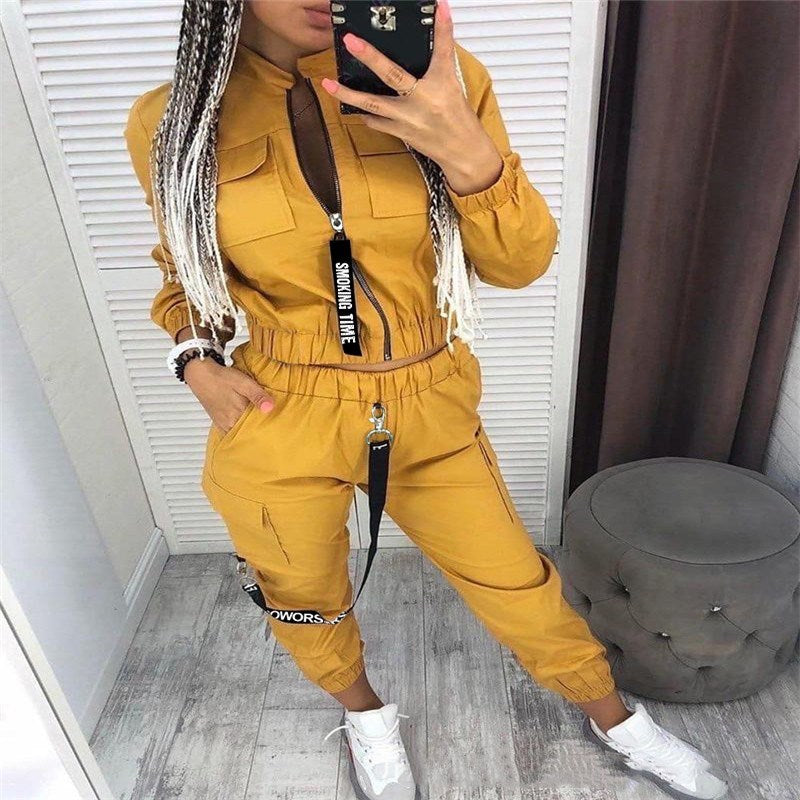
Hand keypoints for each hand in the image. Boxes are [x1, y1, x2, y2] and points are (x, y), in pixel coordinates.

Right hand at [184, 357, 273, 433]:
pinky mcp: (219, 423)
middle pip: (248, 433)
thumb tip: (270, 408)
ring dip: (249, 431)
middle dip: (259, 431)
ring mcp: (223, 424)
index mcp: (237, 415)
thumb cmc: (222, 378)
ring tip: (260, 427)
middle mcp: (229, 423)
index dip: (267, 428)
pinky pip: (231, 432)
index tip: (276, 427)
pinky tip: (245, 425)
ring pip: (240, 433)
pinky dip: (239, 430)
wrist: (201, 374)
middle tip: (270, 429)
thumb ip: (258, 396)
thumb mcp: (244, 383)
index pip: (256, 429)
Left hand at [320, 0, 502, 196]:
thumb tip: (436, 31)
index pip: (443, 51)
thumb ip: (441, 61)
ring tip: (328, 83)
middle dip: (370, 56)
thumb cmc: (459, 120)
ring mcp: (408, 118)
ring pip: (373, 104)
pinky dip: (366, 114)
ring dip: (348, 93)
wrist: (463, 153)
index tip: (439, 7)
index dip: (442, 28)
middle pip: (392, 75)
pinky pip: (376, 122)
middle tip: (351, 40)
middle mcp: (422, 101)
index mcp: (442, 85)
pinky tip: (355, 107)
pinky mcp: (401, 132)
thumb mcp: (455, 86)